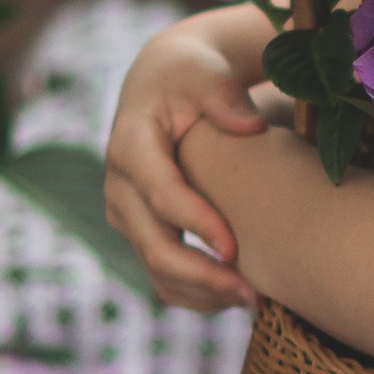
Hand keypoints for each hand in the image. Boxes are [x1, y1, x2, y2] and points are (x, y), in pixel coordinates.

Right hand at [104, 8, 273, 312]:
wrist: (165, 85)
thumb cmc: (192, 77)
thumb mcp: (206, 73)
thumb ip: (224, 95)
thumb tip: (248, 126)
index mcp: (130, 146)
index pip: (161, 195)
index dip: (197, 225)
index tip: (235, 249)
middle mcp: (119, 187)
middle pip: (155, 246)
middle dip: (204, 276)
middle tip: (254, 294)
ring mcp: (125, 215)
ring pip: (157, 271)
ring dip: (203, 294)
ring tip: (254, 300)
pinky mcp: (138, 233)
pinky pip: (162, 278)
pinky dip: (196, 295)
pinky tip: (235, 297)